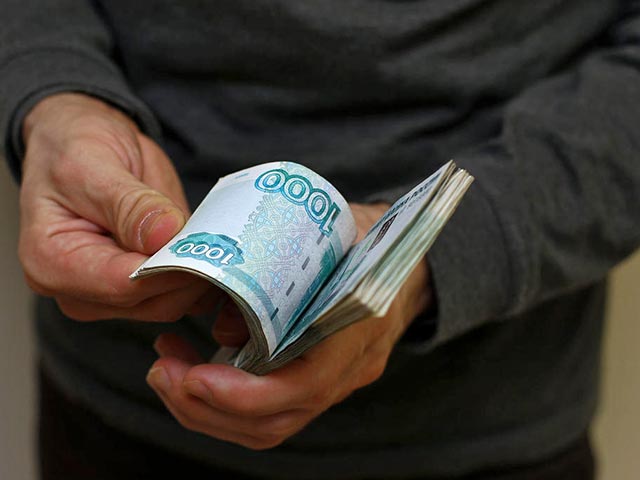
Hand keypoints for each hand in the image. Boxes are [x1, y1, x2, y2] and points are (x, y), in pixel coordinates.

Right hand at [19, 93, 214, 321]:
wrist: (80, 147)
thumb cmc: (73, 150)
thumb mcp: (93, 164)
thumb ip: (130, 204)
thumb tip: (164, 234)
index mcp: (52, 263)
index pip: (123, 284)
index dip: (170, 269)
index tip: (205, 244)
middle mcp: (80, 292)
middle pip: (153, 302)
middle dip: (190, 272)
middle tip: (219, 234)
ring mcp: (111, 296)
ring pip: (174, 302)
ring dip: (201, 274)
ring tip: (213, 235)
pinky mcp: (141, 290)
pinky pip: (183, 296)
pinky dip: (203, 276)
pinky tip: (211, 248)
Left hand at [147, 202, 431, 448]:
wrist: (406, 264)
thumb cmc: (366, 240)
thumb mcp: (329, 234)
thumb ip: (280, 270)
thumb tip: (223, 319)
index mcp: (357, 329)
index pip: (302, 388)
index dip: (241, 394)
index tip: (192, 375)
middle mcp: (348, 370)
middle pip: (272, 422)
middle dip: (204, 407)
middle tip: (161, 370)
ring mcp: (335, 383)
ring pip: (264, 428)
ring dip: (204, 409)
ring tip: (165, 371)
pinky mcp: (317, 383)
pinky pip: (268, 413)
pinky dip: (221, 402)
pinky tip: (192, 370)